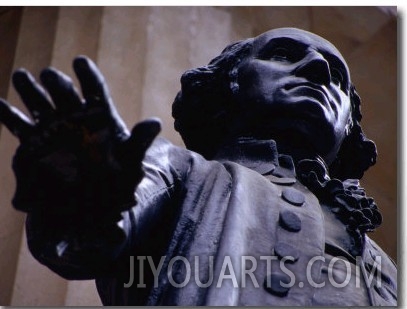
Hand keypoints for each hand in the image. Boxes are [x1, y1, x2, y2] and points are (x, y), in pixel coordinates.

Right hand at [0, 56, 160, 227]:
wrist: (91, 202)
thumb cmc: (115, 180)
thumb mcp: (131, 161)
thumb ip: (139, 141)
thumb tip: (155, 122)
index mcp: (101, 118)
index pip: (95, 91)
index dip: (88, 76)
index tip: (79, 62)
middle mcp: (75, 118)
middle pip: (65, 94)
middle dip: (57, 83)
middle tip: (48, 74)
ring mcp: (54, 128)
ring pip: (40, 104)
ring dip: (30, 90)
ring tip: (21, 76)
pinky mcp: (35, 143)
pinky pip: (19, 126)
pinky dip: (8, 115)